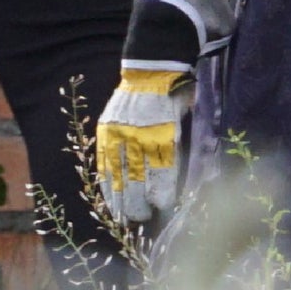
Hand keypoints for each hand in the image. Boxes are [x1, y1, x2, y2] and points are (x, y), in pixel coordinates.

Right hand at [94, 67, 192, 233]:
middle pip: (138, 180)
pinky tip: (108, 199)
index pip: (162, 174)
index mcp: (165, 134)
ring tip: (122, 218)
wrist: (151, 70)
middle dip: (138, 205)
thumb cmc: (176, 97)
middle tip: (141, 219)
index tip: (163, 209)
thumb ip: (179, 149)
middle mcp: (141, 136)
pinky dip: (106, 182)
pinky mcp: (107, 130)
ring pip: (118, 174)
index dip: (162, 195)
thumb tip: (179, 182)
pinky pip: (104, 162)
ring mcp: (121, 133)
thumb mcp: (186, 121)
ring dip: (120, 199)